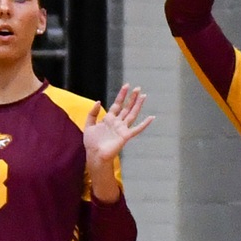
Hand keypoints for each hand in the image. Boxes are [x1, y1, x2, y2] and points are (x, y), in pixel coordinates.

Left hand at [85, 84, 153, 200]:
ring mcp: (122, 129)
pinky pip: (137, 129)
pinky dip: (145, 124)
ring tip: (143, 96)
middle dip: (132, 98)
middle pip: (127, 107)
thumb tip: (99, 101)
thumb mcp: (89, 125)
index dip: (122, 95)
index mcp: (109, 119)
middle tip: (138, 88)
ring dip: (138, 105)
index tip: (126, 86)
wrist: (94, 155)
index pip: (117, 104)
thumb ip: (93, 113)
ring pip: (132, 114)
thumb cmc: (91, 143)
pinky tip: (151, 118)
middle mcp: (117, 123)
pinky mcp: (126, 136)